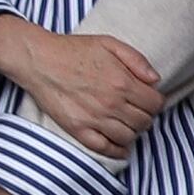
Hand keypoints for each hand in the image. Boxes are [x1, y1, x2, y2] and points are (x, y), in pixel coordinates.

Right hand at [0, 17, 162, 161]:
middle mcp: (111, 103)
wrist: (37, 59)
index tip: (146, 99)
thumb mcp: (109, 43)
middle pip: (144, 122)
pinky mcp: (78, 129)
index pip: (156, 104)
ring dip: (131, 131)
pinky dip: (117, 151)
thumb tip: (155, 81)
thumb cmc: (72, 49)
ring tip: (124, 123)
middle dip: (144, 116)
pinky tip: (119, 145)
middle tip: (134, 110)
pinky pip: (105, 148)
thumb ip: (137, 60)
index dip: (154, 101)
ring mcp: (94, 118)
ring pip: (129, 137)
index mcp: (122, 82)